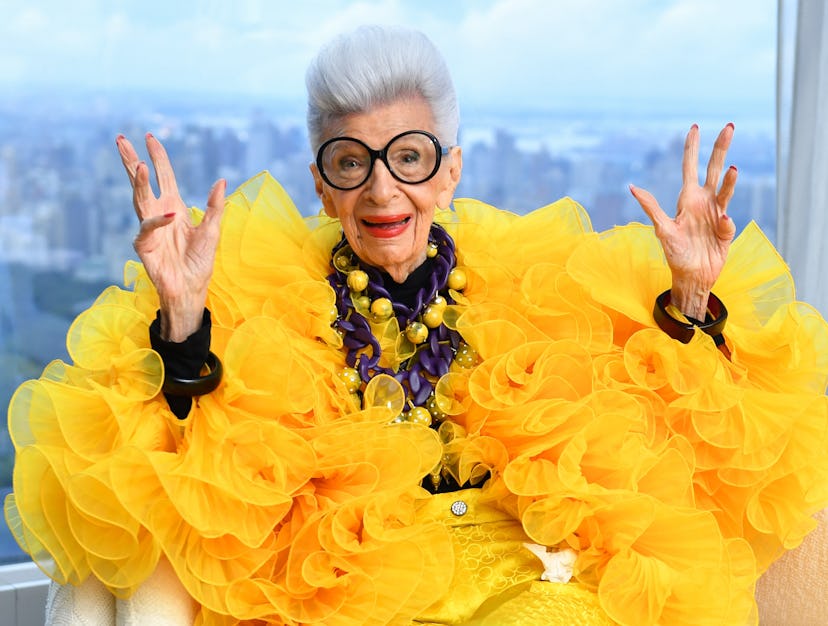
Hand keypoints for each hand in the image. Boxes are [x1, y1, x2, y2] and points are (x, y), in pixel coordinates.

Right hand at [116, 133, 225, 340]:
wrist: (191, 288)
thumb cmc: (200, 262)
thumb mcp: (212, 231)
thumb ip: (215, 207)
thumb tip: (221, 181)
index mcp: (174, 206)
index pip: (164, 176)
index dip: (158, 157)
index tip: (150, 137)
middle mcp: (159, 213)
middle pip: (142, 182)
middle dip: (131, 161)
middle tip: (121, 139)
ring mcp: (149, 228)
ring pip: (140, 199)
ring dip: (138, 183)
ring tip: (137, 165)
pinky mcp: (145, 245)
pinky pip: (149, 228)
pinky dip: (159, 221)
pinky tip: (170, 215)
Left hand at [630, 124, 737, 319]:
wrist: (691, 276)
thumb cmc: (674, 253)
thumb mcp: (662, 229)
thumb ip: (651, 207)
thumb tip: (632, 187)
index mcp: (687, 199)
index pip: (690, 168)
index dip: (692, 149)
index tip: (694, 128)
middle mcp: (704, 202)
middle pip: (713, 168)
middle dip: (721, 148)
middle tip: (730, 126)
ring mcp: (717, 213)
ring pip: (726, 188)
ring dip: (730, 178)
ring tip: (733, 168)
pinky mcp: (727, 229)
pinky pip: (728, 220)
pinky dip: (725, 221)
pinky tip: (721, 223)